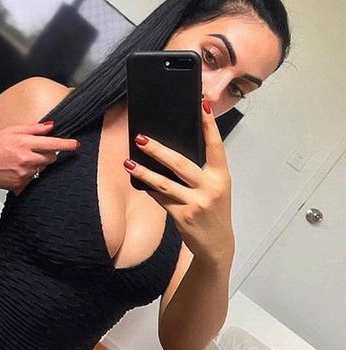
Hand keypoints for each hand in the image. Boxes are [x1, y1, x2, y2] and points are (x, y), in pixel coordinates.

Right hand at [0, 121, 79, 195]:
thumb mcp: (12, 131)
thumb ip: (33, 129)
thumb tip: (50, 126)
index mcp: (25, 142)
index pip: (53, 143)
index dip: (67, 144)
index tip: (76, 145)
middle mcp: (26, 158)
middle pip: (51, 158)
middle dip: (48, 154)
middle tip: (36, 151)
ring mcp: (23, 172)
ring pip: (41, 169)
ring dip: (37, 165)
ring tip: (20, 160)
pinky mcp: (19, 184)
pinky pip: (31, 179)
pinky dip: (28, 175)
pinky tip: (15, 169)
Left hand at [123, 97, 234, 264]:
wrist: (217, 244)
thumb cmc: (214, 211)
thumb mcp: (216, 189)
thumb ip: (202, 172)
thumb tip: (171, 155)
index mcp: (222, 176)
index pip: (215, 146)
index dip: (209, 125)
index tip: (201, 105)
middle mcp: (210, 188)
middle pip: (181, 164)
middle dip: (158, 150)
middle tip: (141, 138)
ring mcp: (196, 203)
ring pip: (164, 183)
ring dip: (144, 172)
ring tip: (128, 163)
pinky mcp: (182, 216)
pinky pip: (160, 198)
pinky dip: (149, 189)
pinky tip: (138, 180)